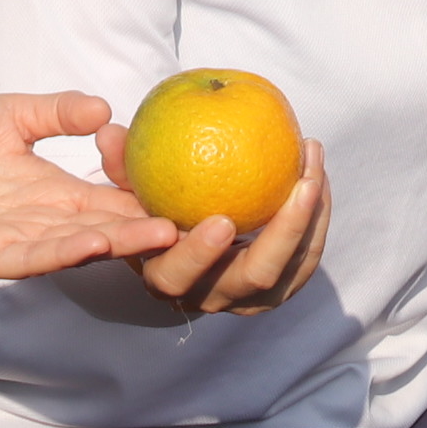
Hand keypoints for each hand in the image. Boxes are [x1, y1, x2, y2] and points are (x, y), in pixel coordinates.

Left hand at [0, 90, 182, 282]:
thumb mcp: (12, 114)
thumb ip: (57, 112)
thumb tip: (106, 108)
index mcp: (51, 191)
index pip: (108, 199)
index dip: (145, 199)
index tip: (191, 195)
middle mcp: (40, 222)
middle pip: (103, 228)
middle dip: (144, 229)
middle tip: (193, 225)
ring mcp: (12, 243)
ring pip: (73, 246)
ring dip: (114, 244)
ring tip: (155, 235)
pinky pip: (26, 257)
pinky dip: (60, 252)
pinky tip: (91, 243)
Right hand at [123, 137, 330, 317]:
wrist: (189, 237)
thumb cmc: (157, 207)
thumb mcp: (132, 187)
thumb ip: (122, 163)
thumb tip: (109, 131)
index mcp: (167, 277)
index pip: (179, 276)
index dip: (200, 254)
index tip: (221, 219)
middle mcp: (211, 295)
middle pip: (255, 279)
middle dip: (284, 234)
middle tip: (301, 186)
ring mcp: (250, 297)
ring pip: (291, 270)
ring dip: (311, 219)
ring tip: (313, 167)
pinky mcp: (280, 286)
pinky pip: (307, 258)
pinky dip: (317, 219)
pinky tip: (316, 173)